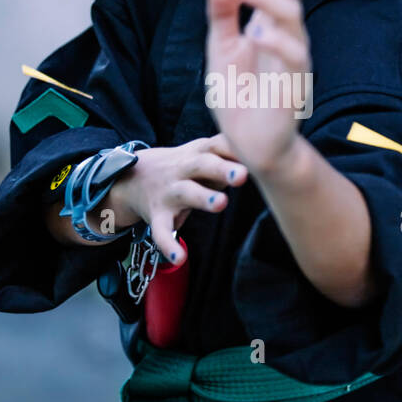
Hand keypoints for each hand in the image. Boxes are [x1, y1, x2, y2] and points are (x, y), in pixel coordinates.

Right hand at [97, 134, 247, 264]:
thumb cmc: (184, 166)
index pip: (217, 144)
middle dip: (222, 169)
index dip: (234, 147)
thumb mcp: (203, 153)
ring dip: (203, 198)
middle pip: (202, 165)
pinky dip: (168, 245)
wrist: (133, 177)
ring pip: (186, 193)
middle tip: (243, 175)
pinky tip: (179, 257)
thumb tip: (267, 153)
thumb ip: (230, 152)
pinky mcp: (158, 215)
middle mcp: (182, 169)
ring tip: (221, 204)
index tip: (254, 150)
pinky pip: (161, 232)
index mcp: (198, 153)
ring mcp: (169, 192)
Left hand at [205, 0, 311, 176]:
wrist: (250, 143)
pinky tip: (256, 32)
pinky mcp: (296, 83)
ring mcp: (294, 57)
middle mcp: (287, 34)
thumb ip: (222, 15)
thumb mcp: (221, 48)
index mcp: (271, 23)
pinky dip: (276, 42)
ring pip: (291, 16)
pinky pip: (294, 56)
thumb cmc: (239, 95)